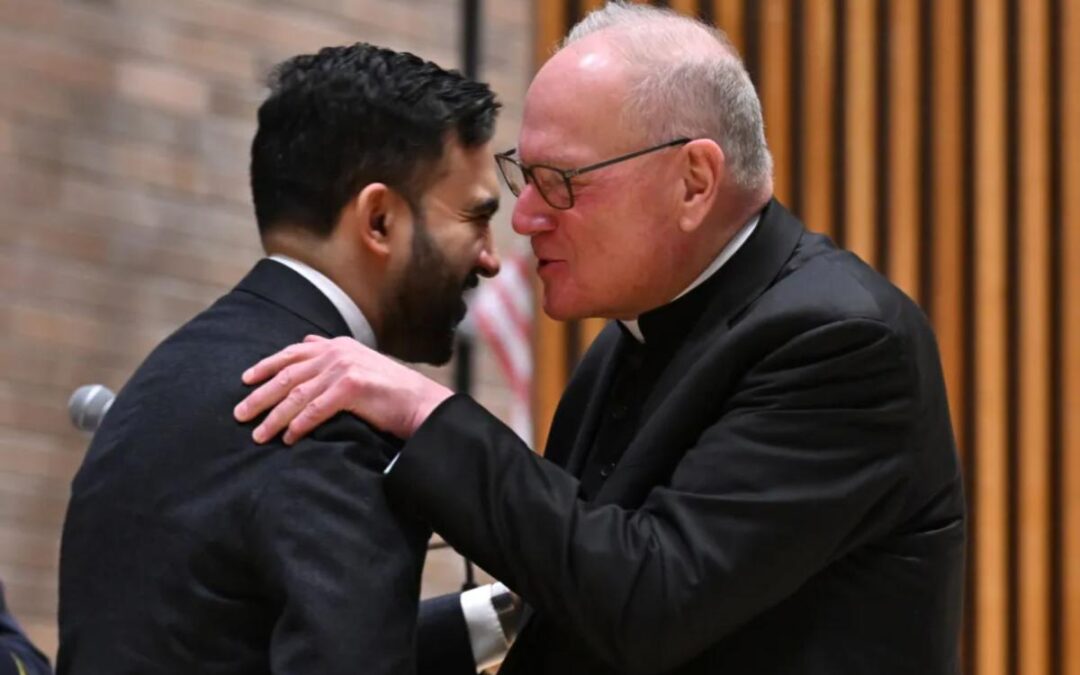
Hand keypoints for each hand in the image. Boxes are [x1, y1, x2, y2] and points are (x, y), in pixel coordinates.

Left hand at [233, 335, 453, 443]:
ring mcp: (343, 368)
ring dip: (273, 417)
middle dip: (260, 396)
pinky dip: (298, 426)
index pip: (291, 353)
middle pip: (287, 375)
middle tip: (239, 414)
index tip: (245, 380)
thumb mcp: (359, 362)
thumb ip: (333, 353)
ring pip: (296, 395)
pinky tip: (288, 439)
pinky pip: (314, 410)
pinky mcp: (351, 387)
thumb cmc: (390, 391)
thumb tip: (307, 341)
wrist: (420, 403)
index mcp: (337, 345)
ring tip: (258, 434)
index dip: (265, 366)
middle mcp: (337, 352)